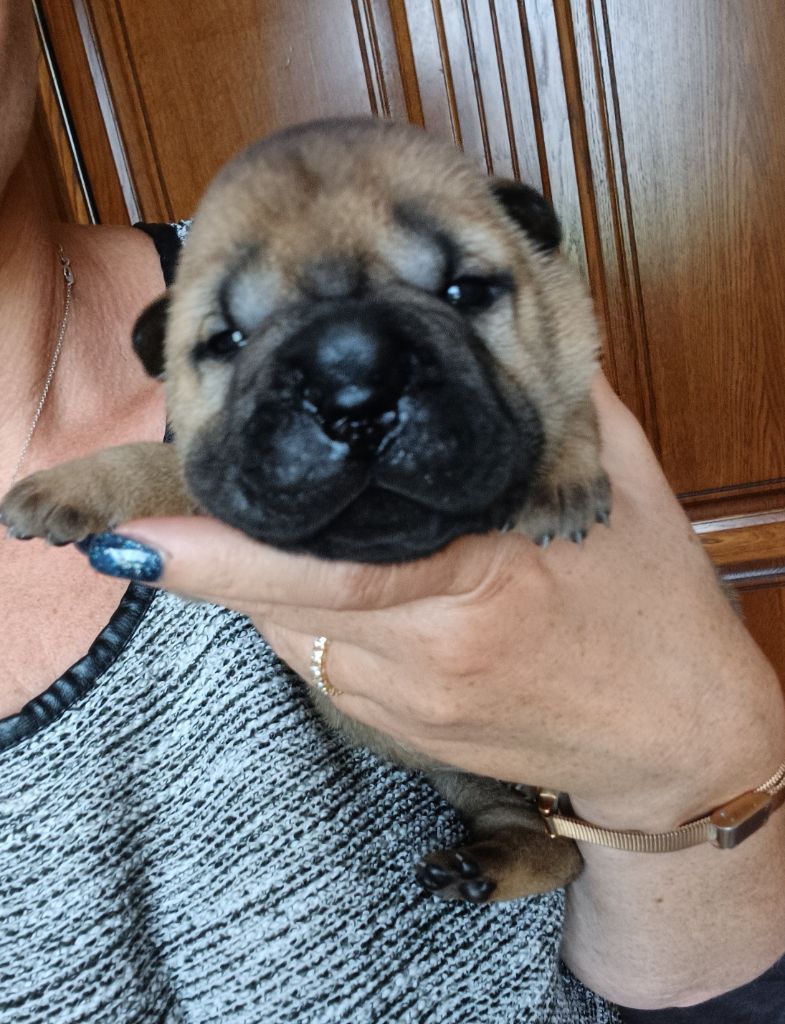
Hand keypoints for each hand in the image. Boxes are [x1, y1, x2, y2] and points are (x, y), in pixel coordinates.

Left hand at [93, 373, 784, 830]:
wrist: (674, 742)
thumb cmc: (656, 612)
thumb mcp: (617, 491)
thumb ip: (544, 408)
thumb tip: (482, 333)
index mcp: (485, 587)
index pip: (332, 572)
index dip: (219, 556)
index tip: (128, 539)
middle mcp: (427, 659)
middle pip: (277, 598)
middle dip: (213, 546)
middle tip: (157, 497)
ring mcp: (402, 707)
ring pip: (284, 627)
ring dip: (263, 567)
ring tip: (287, 510)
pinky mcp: (394, 732)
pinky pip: (314, 656)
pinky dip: (301, 605)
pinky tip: (340, 570)